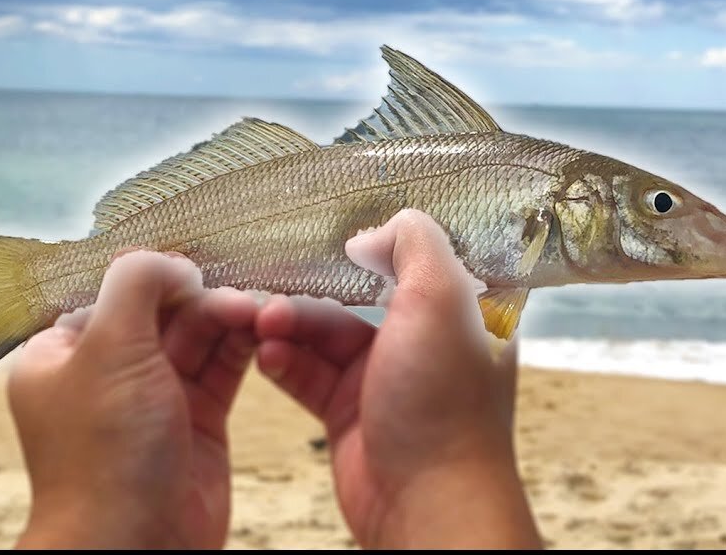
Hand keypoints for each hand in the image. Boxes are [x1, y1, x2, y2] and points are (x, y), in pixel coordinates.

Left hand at [7, 250, 257, 549]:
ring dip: (225, 317)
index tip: (193, 262)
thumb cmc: (105, 454)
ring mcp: (153, 399)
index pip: (112, 292)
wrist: (135, 547)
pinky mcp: (196, 422)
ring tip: (257, 309)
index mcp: (62, 354)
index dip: (154, 275)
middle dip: (198, 295)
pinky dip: (241, 346)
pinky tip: (262, 328)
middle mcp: (107, 373)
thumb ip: (134, 286)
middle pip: (160, 310)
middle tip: (237, 289)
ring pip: (195, 337)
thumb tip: (168, 261)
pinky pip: (221, 369)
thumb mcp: (109, 348)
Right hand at [256, 209, 541, 548]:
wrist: (425, 501)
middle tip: (273, 283)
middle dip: (313, 288)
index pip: (418, 254)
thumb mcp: (441, 300)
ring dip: (289, 323)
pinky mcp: (350, 412)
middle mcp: (426, 340)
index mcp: (462, 310)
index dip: (375, 239)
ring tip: (262, 323)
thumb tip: (378, 229)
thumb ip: (415, 245)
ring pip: (325, 332)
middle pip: (358, 292)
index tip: (329, 224)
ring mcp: (386, 377)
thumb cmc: (445, 407)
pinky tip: (266, 353)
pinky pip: (307, 372)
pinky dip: (283, 360)